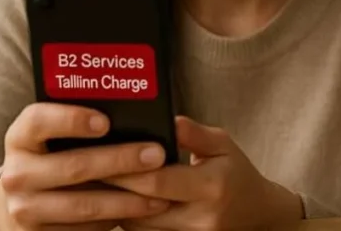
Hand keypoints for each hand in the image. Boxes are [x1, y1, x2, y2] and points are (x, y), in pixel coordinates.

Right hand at [0, 102, 170, 230]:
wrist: (28, 203)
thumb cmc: (58, 157)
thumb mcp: (60, 138)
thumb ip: (90, 126)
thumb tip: (140, 120)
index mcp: (21, 138)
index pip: (37, 121)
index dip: (71, 119)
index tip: (106, 122)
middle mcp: (17, 173)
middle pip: (73, 166)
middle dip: (120, 161)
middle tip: (157, 155)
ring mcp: (24, 208)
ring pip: (84, 205)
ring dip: (128, 199)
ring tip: (161, 191)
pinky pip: (85, 228)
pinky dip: (119, 218)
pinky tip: (146, 209)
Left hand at [105, 116, 303, 230]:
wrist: (256, 214)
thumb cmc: (237, 173)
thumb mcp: (223, 144)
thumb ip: (194, 133)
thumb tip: (168, 119)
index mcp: (212, 187)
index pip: (158, 182)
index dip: (126, 170)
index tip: (102, 155)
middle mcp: (199, 218)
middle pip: (140, 207)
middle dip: (111, 188)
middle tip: (84, 169)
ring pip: (136, 226)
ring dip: (114, 206)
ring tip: (93, 184)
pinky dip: (126, 217)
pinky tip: (112, 201)